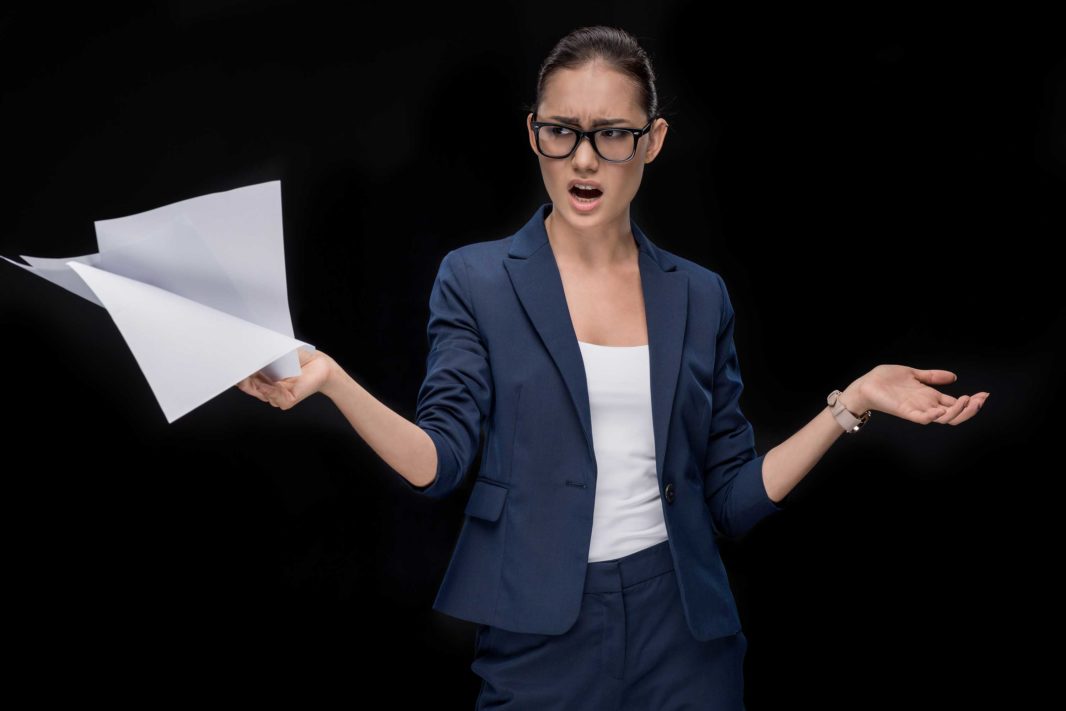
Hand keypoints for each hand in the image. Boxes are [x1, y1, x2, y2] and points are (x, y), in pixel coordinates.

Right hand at [235, 347, 333, 410]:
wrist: (319, 363)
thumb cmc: (298, 357)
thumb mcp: (275, 352)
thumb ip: (260, 354)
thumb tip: (244, 350)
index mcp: (261, 377)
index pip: (242, 378)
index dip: (235, 372)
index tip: (228, 364)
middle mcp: (266, 388)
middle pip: (247, 386)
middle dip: (241, 377)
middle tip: (235, 368)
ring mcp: (275, 396)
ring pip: (259, 391)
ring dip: (256, 381)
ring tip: (254, 369)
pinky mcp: (286, 401)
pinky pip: (273, 396)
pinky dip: (269, 388)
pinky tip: (268, 382)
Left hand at [846, 364, 988, 425]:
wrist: (866, 385)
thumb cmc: (886, 380)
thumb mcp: (915, 374)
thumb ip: (933, 377)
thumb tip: (953, 377)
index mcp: (930, 397)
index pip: (956, 403)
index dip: (972, 401)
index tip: (985, 395)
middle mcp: (927, 406)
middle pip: (955, 414)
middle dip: (970, 409)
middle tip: (980, 400)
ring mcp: (917, 410)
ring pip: (943, 419)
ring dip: (957, 412)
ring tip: (966, 400)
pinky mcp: (906, 412)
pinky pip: (922, 419)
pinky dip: (933, 417)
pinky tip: (941, 411)